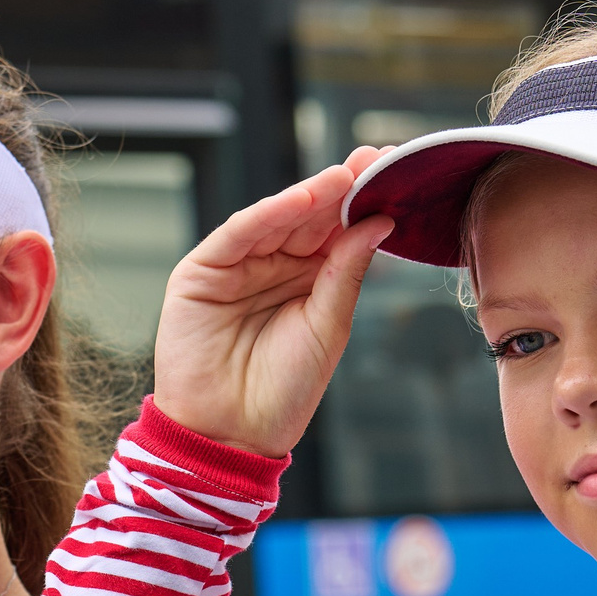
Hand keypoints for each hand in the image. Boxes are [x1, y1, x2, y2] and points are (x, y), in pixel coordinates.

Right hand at [150, 148, 391, 457]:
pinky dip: (268, 214)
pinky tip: (301, 200)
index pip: (338, 231)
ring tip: (346, 175)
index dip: (363, 202)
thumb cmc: (283, 391)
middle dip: (342, 189)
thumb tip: (378, 222)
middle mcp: (273, 266)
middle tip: (376, 159)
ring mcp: (237, 266)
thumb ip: (347, 273)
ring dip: (311, 195)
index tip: (395, 172)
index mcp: (308, 280)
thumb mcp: (328, 327)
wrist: (232, 435)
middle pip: (310, 218)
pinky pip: (239, 233)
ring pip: (277, 219)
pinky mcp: (201, 271)